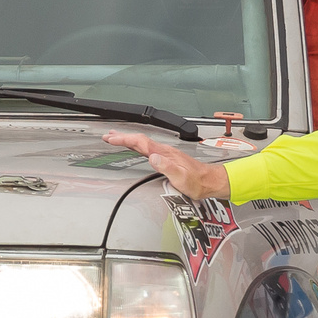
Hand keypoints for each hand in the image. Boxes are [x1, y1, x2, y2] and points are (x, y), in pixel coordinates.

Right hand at [99, 130, 231, 201]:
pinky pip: (147, 149)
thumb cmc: (197, 182)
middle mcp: (164, 151)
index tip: (111, 139)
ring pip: (142, 143)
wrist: (209, 182)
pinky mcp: (167, 159)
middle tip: (108, 136)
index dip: (125, 139)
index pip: (140, 142)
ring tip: (116, 139)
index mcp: (164, 153)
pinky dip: (136, 146)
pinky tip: (134, 149)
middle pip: (139, 140)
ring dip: (128, 140)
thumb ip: (167, 167)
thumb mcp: (181, 177)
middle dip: (122, 137)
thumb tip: (152, 158)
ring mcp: (166, 154)